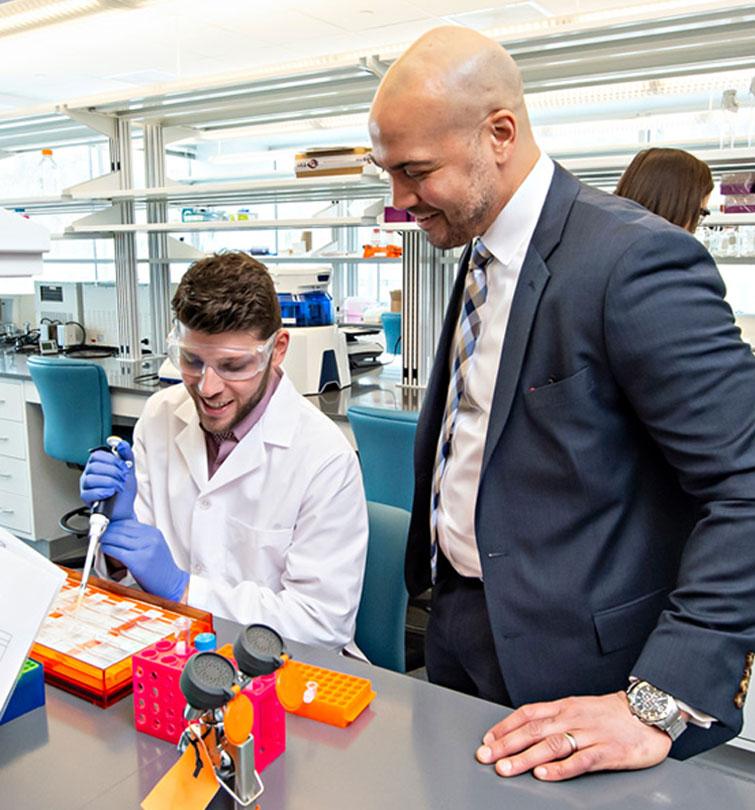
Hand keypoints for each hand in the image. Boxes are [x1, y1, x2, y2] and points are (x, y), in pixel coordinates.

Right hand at [80, 440, 135, 521]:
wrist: (124, 510)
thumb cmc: (124, 493)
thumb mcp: (129, 471)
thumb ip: (127, 456)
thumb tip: (122, 443)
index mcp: (98, 465)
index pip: (97, 455)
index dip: (113, 460)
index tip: (123, 467)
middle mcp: (90, 474)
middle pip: (94, 466)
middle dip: (113, 472)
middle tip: (122, 478)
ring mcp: (86, 486)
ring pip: (91, 478)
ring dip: (110, 482)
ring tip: (118, 487)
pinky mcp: (86, 498)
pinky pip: (89, 492)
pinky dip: (103, 491)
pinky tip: (110, 493)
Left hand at [100, 518, 188, 601]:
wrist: (172, 583)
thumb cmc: (162, 569)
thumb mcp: (155, 547)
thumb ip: (141, 539)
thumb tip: (121, 535)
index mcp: (154, 533)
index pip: (129, 522)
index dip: (115, 524)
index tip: (108, 527)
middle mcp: (150, 538)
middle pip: (122, 528)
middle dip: (108, 530)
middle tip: (101, 532)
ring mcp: (145, 548)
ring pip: (118, 538)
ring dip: (106, 538)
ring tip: (101, 540)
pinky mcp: (138, 560)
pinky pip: (117, 550)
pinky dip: (108, 548)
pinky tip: (104, 548)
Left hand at [475, 692, 671, 780]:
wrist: (649, 713)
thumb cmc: (611, 714)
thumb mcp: (579, 708)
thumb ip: (555, 719)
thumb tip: (525, 731)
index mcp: (564, 707)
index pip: (528, 714)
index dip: (505, 727)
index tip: (487, 740)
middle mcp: (573, 718)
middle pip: (533, 730)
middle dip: (507, 744)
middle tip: (486, 757)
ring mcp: (590, 734)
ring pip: (552, 745)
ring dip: (526, 758)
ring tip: (507, 769)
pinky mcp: (607, 751)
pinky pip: (580, 760)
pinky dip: (560, 768)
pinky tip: (544, 775)